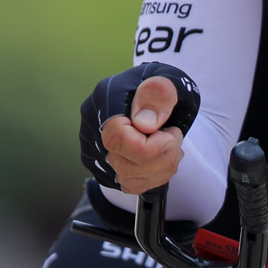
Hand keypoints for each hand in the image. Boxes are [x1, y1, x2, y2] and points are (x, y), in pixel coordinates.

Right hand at [79, 63, 199, 193]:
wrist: (159, 98)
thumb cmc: (163, 89)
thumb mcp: (170, 81)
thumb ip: (158, 96)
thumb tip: (144, 124)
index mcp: (105, 98)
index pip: (117, 139)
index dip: (151, 145)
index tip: (170, 132)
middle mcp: (93, 125)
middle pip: (124, 165)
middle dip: (163, 157)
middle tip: (174, 136)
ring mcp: (95, 148)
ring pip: (128, 180)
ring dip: (162, 168)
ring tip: (170, 146)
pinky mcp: (103, 166)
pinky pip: (130, 185)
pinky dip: (154, 176)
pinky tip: (161, 158)